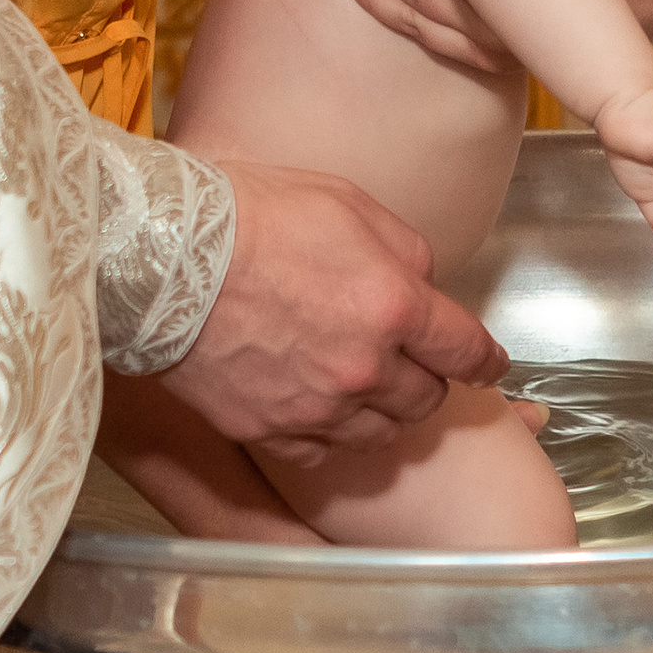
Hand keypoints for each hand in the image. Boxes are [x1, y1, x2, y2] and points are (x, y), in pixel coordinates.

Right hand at [156, 159, 510, 466]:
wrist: (162, 257)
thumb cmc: (250, 214)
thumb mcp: (348, 203)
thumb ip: (404, 249)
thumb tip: (425, 285)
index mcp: (394, 306)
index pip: (466, 350)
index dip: (486, 360)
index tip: (490, 366)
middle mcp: (365, 368)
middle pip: (426, 398)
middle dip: (426, 378)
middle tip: (409, 360)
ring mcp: (316, 406)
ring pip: (379, 432)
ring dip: (381, 410)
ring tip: (362, 384)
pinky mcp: (269, 429)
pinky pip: (321, 450)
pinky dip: (329, 432)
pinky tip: (317, 406)